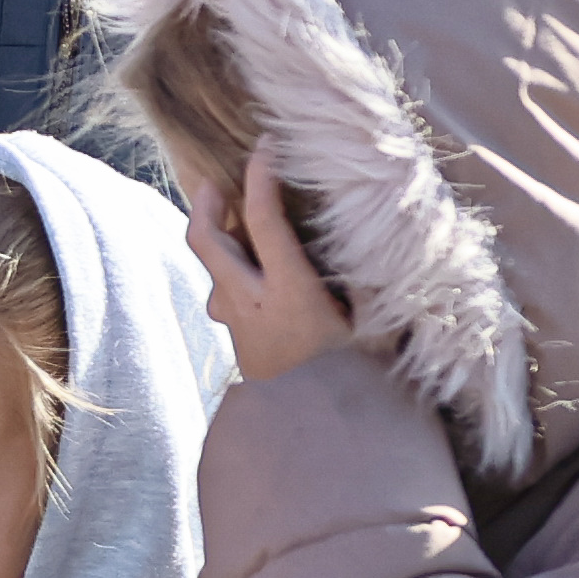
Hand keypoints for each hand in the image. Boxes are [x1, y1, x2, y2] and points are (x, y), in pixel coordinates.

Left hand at [189, 146, 352, 384]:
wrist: (314, 431)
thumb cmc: (354, 376)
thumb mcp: (373, 324)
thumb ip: (368, 278)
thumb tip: (375, 229)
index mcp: (288, 293)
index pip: (263, 221)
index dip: (260, 178)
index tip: (265, 145)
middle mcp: (250, 302)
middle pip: (205, 238)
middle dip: (203, 201)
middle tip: (212, 176)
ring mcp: (233, 321)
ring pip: (209, 265)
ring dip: (215, 234)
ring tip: (232, 213)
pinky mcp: (232, 335)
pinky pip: (221, 289)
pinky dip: (228, 265)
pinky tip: (248, 263)